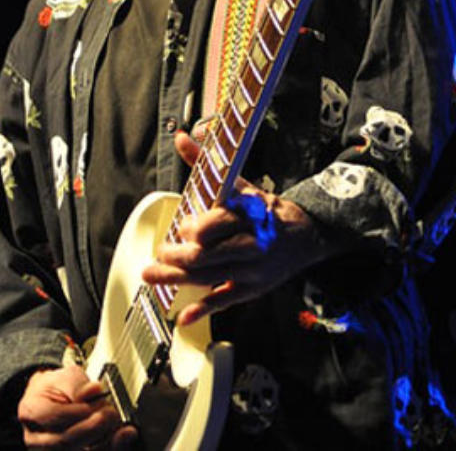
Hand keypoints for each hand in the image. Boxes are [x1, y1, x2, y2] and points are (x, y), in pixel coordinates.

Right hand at [18, 365, 138, 448]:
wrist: (50, 399)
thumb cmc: (56, 388)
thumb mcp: (65, 376)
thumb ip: (78, 384)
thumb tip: (93, 391)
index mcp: (31, 411)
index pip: (53, 416)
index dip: (78, 411)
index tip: (98, 401)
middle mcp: (36, 438)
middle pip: (64, 442)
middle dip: (92, 428)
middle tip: (111, 413)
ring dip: (102, 442)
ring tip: (119, 428)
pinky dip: (106, 447)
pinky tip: (119, 439)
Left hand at [141, 132, 325, 325]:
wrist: (304, 236)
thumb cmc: (265, 209)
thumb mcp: (239, 184)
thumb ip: (206, 165)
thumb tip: (182, 138)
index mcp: (248, 214)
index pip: (218, 223)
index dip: (195, 228)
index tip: (182, 228)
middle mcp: (251, 243)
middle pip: (208, 254)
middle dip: (178, 256)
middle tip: (161, 252)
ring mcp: (251, 269)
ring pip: (209, 277)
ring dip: (176, 279)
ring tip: (151, 275)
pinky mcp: (251, 288)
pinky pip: (225, 300)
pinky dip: (203, 310)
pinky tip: (183, 316)